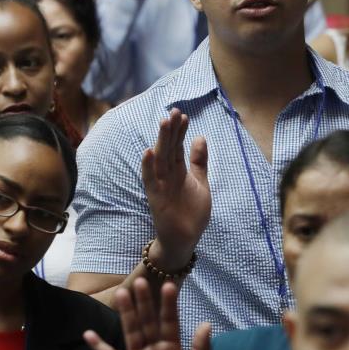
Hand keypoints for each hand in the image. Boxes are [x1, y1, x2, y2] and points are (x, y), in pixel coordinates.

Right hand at [85, 279, 209, 349]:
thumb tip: (206, 324)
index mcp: (173, 349)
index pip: (170, 322)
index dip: (169, 305)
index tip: (169, 285)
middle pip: (148, 322)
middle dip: (144, 302)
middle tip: (140, 280)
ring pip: (131, 333)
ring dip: (126, 314)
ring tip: (120, 293)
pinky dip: (100, 348)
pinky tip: (88, 334)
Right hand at [142, 109, 209, 270]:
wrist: (184, 238)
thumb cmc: (191, 212)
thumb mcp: (200, 182)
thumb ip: (198, 161)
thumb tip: (200, 137)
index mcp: (178, 170)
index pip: (178, 146)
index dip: (180, 131)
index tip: (183, 115)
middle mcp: (168, 174)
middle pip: (168, 148)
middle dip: (171, 130)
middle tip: (174, 111)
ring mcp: (161, 184)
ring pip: (160, 159)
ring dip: (161, 141)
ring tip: (164, 123)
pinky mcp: (156, 197)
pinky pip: (150, 180)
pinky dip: (148, 167)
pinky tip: (148, 152)